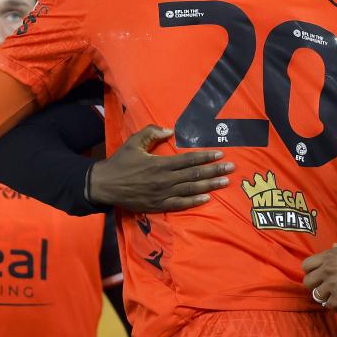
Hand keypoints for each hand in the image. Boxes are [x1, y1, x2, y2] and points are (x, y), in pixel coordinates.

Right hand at [88, 125, 233, 211]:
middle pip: (194, 175)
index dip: (205, 157)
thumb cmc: (120, 162)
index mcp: (159, 164)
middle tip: (231, 168)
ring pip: (190, 190)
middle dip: (214, 171)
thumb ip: (151, 133)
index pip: (188, 160)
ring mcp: (162, 195)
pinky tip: (206, 198)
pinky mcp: (158, 205)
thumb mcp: (133, 142)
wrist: (104, 185)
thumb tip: (170, 130)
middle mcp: (164, 180)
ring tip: (225, 182)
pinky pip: (180, 204)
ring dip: (209, 185)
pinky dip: (194, 201)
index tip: (220, 154)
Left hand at [302, 244, 336, 308]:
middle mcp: (327, 269)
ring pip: (317, 296)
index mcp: (330, 255)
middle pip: (308, 282)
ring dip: (329, 298)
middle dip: (317, 287)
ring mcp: (332, 284)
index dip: (311, 272)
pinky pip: (330, 306)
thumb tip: (333, 247)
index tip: (319, 278)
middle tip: (329, 290)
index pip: (306, 265)